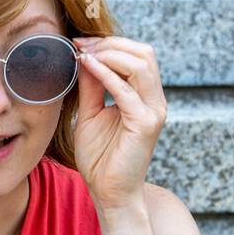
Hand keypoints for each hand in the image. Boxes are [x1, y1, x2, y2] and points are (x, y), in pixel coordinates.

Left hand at [71, 35, 166, 209]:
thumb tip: (84, 56)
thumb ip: (91, 86)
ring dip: (110, 54)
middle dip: (111, 43)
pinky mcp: (145, 124)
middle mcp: (154, 100)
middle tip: (80, 45)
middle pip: (143, 53)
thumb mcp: (91, 112)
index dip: (109, 43)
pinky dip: (106, 74)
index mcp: (144, 96)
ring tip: (84, 55)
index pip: (137, 54)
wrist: (108, 192)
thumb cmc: (100, 156)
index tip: (79, 42)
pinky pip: (126, 91)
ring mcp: (153, 111)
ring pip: (141, 65)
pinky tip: (87, 67)